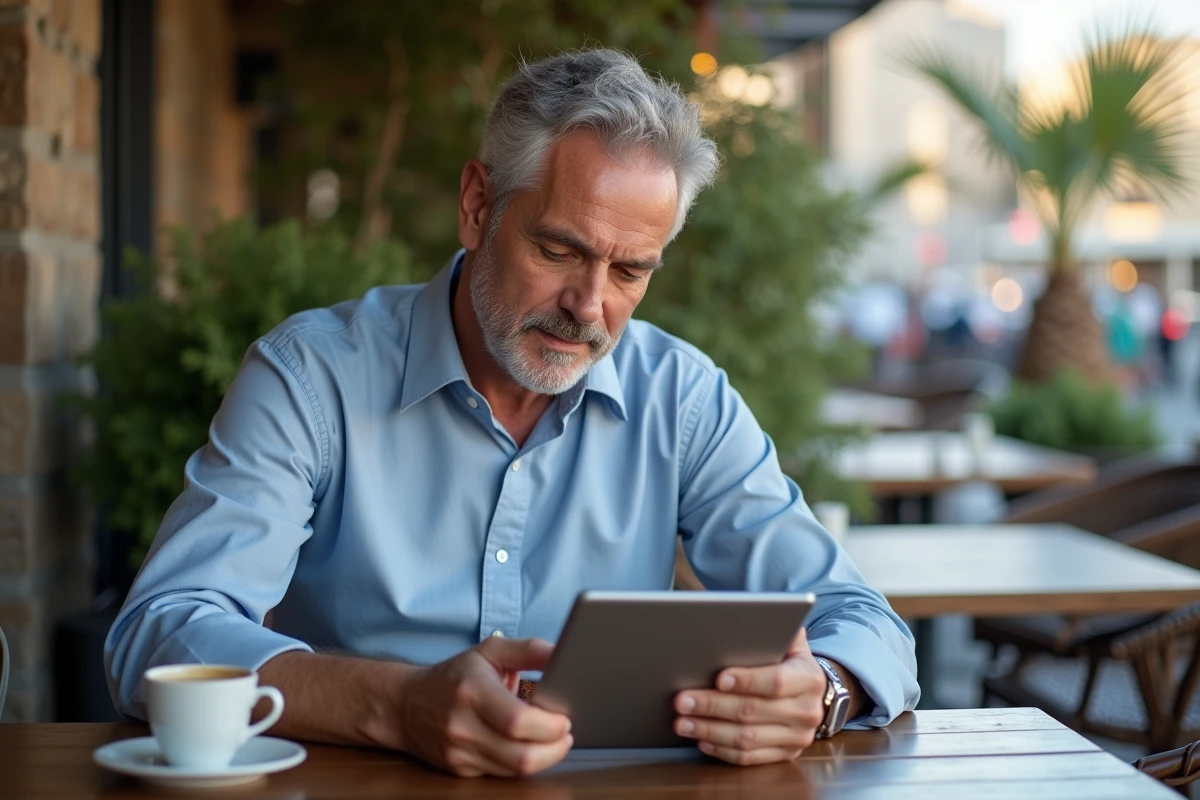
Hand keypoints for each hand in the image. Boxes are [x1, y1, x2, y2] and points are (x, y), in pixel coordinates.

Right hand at [396, 637, 572, 776]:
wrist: (406, 705)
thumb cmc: (455, 675)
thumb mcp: (491, 651)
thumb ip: (530, 650)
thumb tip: (564, 656)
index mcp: (472, 691)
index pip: (518, 721)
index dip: (550, 725)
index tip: (564, 718)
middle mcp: (462, 725)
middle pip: (521, 755)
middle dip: (554, 749)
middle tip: (565, 734)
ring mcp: (458, 752)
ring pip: (514, 770)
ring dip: (543, 758)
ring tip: (551, 740)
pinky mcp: (459, 770)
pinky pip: (502, 775)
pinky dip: (521, 764)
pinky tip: (526, 747)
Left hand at [673, 628, 825, 764]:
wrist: (810, 690)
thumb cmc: (787, 660)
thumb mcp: (788, 639)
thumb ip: (770, 628)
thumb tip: (736, 618)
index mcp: (809, 679)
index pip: (776, 682)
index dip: (747, 681)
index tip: (718, 678)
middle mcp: (807, 711)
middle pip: (753, 712)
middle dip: (713, 706)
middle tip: (682, 700)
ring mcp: (797, 738)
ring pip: (747, 739)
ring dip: (709, 731)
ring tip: (682, 722)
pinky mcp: (784, 756)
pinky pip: (749, 759)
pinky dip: (721, 750)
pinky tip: (701, 739)